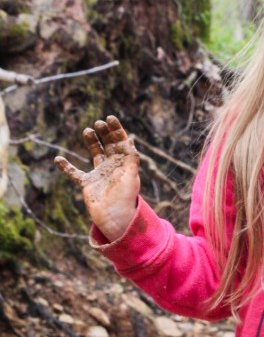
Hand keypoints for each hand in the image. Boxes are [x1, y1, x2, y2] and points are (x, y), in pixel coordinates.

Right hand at [54, 115, 139, 241]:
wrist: (115, 217)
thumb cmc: (126, 198)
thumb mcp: (132, 176)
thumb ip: (131, 158)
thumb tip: (130, 140)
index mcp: (124, 163)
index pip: (121, 142)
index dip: (116, 130)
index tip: (109, 118)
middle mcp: (113, 166)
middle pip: (108, 144)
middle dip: (104, 132)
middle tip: (98, 124)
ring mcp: (100, 174)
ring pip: (94, 153)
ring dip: (91, 141)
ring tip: (87, 130)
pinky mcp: (88, 183)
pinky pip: (74, 173)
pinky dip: (66, 167)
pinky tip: (58, 159)